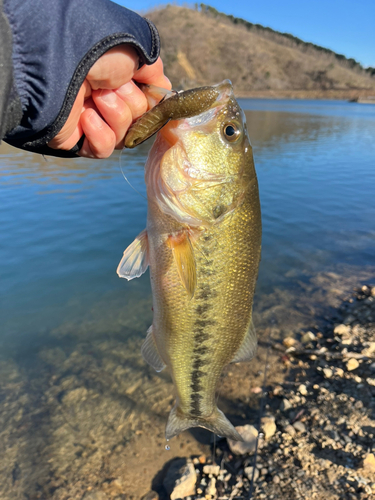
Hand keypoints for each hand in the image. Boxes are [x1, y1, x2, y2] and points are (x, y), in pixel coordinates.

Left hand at [48, 46, 170, 157]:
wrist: (58, 68)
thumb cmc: (95, 53)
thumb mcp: (136, 52)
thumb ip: (155, 70)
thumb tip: (165, 89)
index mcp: (121, 82)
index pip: (150, 103)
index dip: (150, 99)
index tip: (146, 88)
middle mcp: (109, 101)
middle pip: (141, 120)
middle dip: (129, 103)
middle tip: (107, 86)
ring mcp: (95, 122)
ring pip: (125, 136)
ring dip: (114, 115)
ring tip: (94, 98)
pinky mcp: (82, 141)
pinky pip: (105, 149)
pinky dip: (99, 134)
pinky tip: (85, 117)